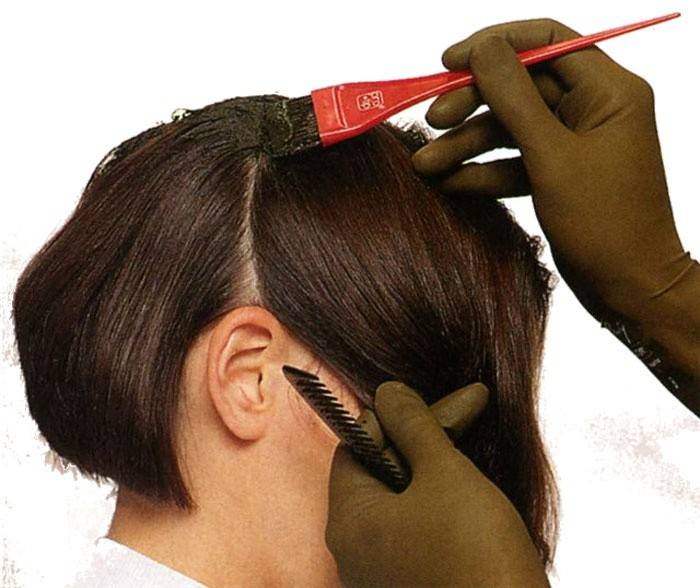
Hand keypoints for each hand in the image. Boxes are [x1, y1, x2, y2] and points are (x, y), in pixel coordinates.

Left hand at [326, 381, 548, 587]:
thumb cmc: (476, 555)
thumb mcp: (445, 473)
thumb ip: (414, 425)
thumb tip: (389, 392)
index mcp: (349, 520)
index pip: (357, 446)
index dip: (393, 419)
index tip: (435, 404)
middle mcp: (356, 551)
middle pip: (383, 471)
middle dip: (425, 439)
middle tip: (470, 410)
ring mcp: (384, 573)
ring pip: (405, 500)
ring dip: (438, 467)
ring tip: (474, 448)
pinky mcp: (413, 585)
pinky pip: (419, 530)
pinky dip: (443, 503)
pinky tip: (473, 491)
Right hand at [412, 18, 692, 320]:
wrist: (628, 289)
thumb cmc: (605, 224)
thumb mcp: (553, 158)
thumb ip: (515, 101)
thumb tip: (483, 50)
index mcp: (608, 91)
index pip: (545, 42)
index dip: (494, 45)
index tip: (448, 61)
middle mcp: (592, 109)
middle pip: (520, 87)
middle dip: (471, 105)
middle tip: (431, 121)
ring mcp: (573, 143)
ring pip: (510, 128)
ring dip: (467, 145)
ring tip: (424, 165)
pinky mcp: (557, 174)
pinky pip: (514, 160)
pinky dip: (483, 171)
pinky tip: (450, 184)